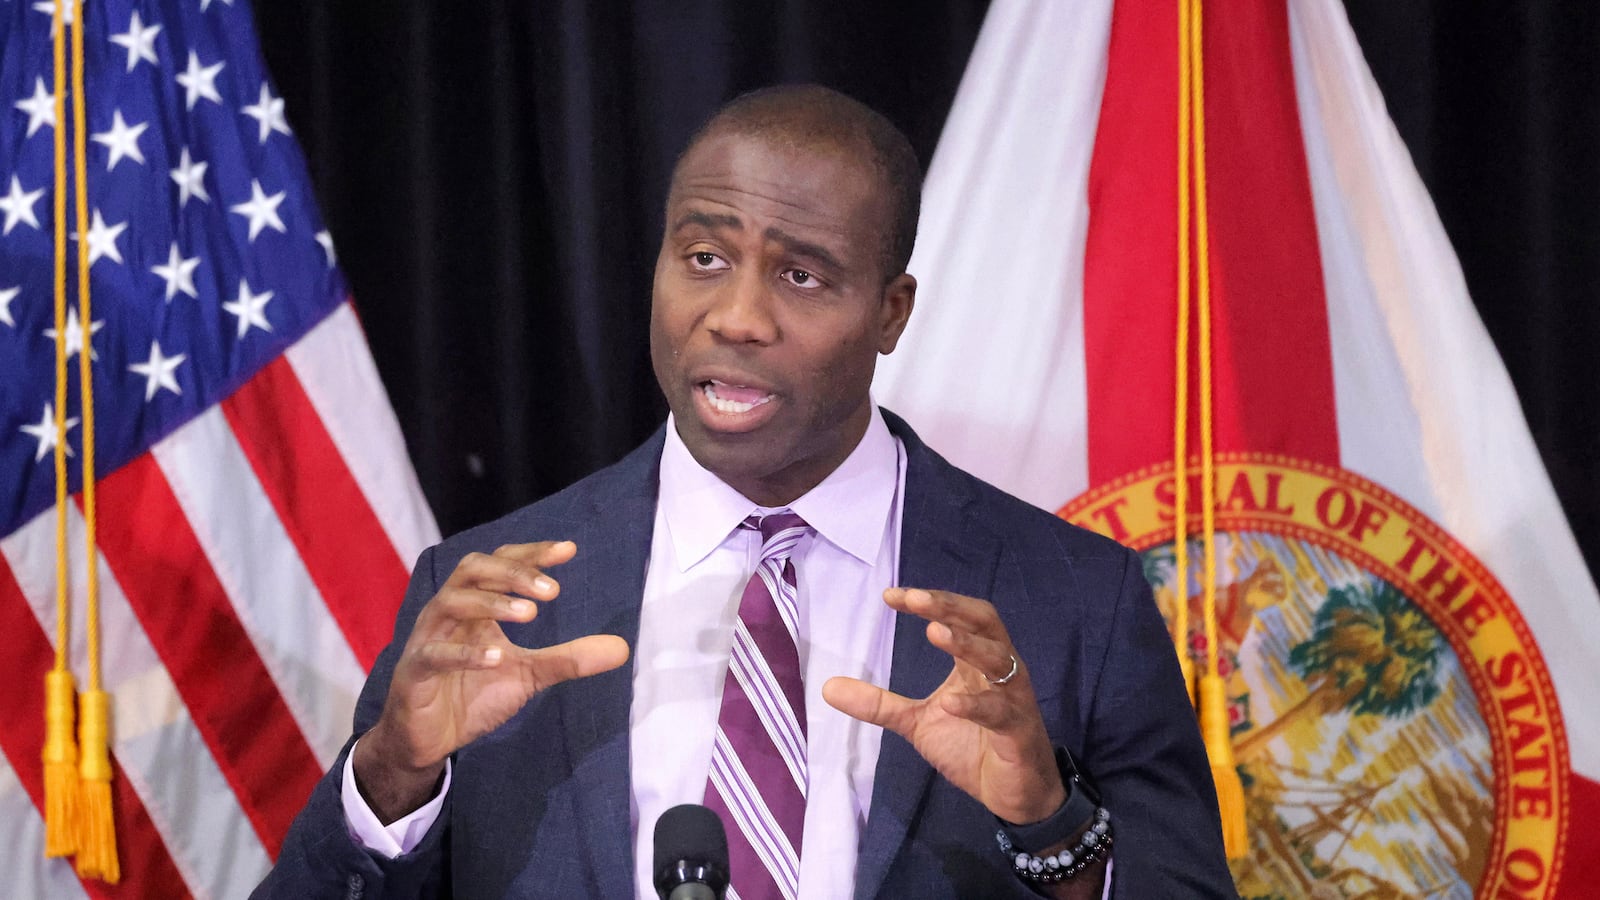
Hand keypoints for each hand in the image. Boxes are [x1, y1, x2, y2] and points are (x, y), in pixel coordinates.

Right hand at [353, 541, 629, 820]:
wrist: (427, 740)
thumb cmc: (472, 695)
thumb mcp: (528, 675)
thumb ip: (568, 658)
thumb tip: (623, 648)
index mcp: (475, 605)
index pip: (500, 563)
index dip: (531, 554)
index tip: (569, 550)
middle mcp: (448, 613)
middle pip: (473, 570)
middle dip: (513, 573)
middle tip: (553, 590)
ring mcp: (428, 639)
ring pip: (451, 602)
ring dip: (492, 604)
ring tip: (531, 615)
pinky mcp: (414, 671)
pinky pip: (435, 653)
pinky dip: (465, 653)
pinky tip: (496, 657)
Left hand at [822, 588, 1064, 823]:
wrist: (1015, 795)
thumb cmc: (973, 747)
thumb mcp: (918, 723)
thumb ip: (880, 704)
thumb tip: (827, 688)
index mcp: (976, 662)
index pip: (958, 618)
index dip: (930, 602)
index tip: (891, 596)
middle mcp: (1000, 670)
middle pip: (983, 623)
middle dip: (950, 607)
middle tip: (915, 599)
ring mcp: (1013, 699)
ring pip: (998, 660)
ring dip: (967, 644)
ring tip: (934, 632)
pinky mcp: (1018, 731)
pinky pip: (999, 712)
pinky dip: (976, 705)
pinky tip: (951, 704)